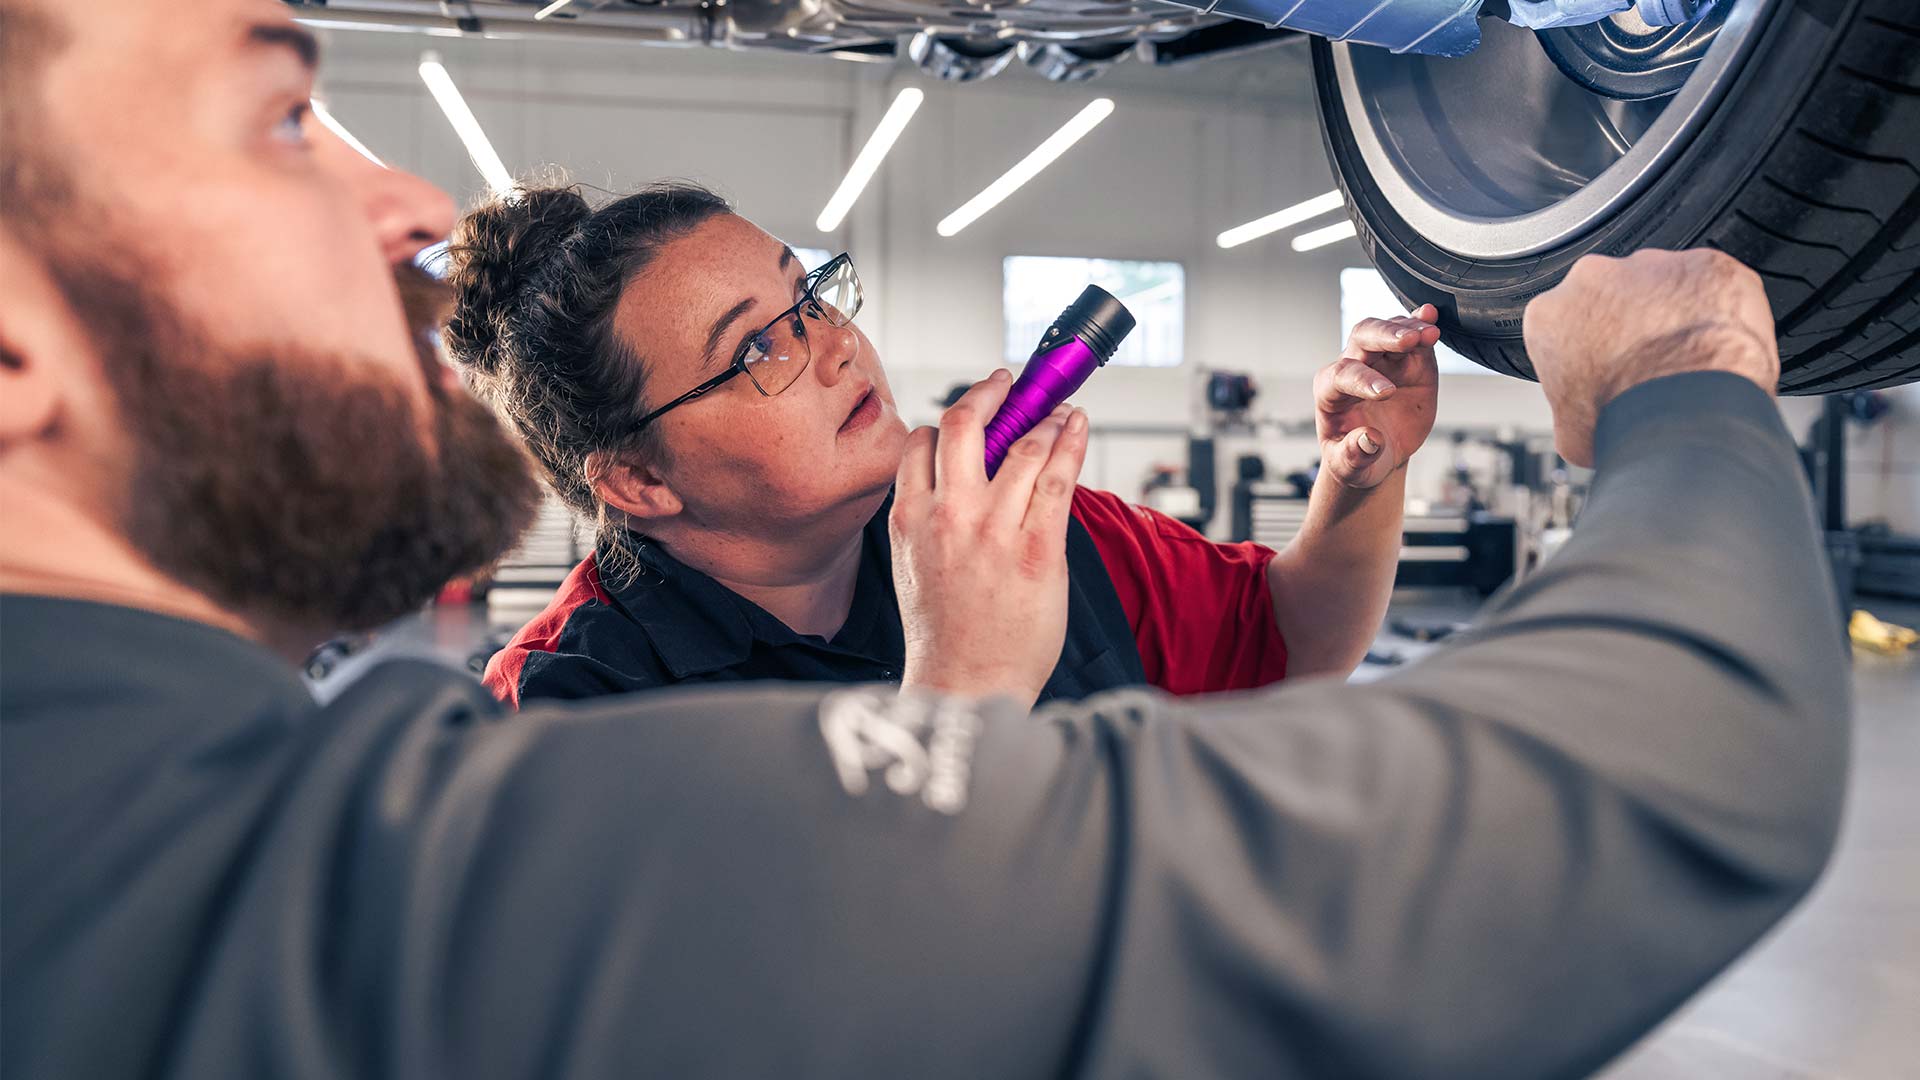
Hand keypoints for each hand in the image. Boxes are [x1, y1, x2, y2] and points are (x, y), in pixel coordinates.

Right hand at [890, 371, 1089, 707]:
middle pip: (964, 425)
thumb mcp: (910, 568)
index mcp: (909, 520)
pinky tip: (1077, 426)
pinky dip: (1071, 441)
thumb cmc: (943, 636)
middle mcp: (949, 517)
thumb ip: (926, 520)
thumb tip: (953, 484)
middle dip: (990, 392)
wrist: (966, 686)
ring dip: (1044, 416)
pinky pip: (1058, 478)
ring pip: (1021, 446)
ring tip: (1058, 409)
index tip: (973, 410)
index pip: (919, 445)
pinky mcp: (1039, 549)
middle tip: (1008, 382)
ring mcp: (994, 531)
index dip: (949, 421)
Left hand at [1316, 304, 1441, 489]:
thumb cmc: (1356, 458)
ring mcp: (1381, 361)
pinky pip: (1413, 336)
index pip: (1342, 375)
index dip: (1362, 380)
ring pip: (1387, 330)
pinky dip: (1421, 324)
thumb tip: (1368, 441)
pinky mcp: (1408, 361)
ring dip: (1408, 328)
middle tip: (1407, 340)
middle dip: (1383, 336)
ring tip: (1428, 333)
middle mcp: (1353, 368)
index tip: (1387, 393)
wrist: (1378, 454)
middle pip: (1362, 338)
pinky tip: (1431, 317)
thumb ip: (1354, 455)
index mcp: (1330, 392)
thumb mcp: (1350, 467)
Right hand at [1524, 249, 1778, 466]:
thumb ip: (1572, 406)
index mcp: (1551, 315)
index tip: (1607, 369)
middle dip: (1630, 322)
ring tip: (1691, 358)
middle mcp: (1594, 277)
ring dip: (1673, 313)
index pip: (1566, 326)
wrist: (1684, 416)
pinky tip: (1721, 344)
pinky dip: (1719, 310)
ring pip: (1662, 284)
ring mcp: (1652, 266)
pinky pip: (1712, 285)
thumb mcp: (1570, 432)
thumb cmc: (1624, 421)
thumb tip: (1586, 420)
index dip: (1589, 350)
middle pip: (1613, 295)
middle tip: (1652, 363)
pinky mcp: (1706, 265)